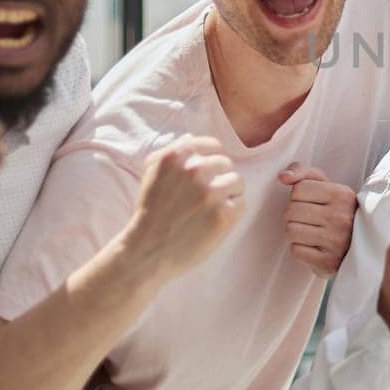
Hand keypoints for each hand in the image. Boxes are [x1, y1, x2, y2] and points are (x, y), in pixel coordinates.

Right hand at [122, 136, 244, 280]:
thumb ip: (170, 154)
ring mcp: (210, 193)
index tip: (209, 172)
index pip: (212, 146)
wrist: (147, 251)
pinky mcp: (223, 214)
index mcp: (175, 157)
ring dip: (229, 195)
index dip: (213, 159)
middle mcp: (194, 171)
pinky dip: (232, 213)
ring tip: (212, 209)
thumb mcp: (152, 175)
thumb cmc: (151, 213)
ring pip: (238, 182)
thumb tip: (190, 138)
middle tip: (207, 197)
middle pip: (227, 164)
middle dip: (220, 178)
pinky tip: (215, 221)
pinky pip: (241, 204)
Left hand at [279, 162, 357, 277]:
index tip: (312, 203)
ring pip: (290, 231)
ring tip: (310, 232)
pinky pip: (296, 251)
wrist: (358, 246)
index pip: (298, 189)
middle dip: (295, 215)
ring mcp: (337, 242)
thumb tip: (282, 177)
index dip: (299, 196)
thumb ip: (303, 172)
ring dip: (295, 232)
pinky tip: (314, 247)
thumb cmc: (335, 211)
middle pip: (291, 211)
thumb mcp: (325, 185)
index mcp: (343, 195)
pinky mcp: (328, 262)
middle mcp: (342, 217)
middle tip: (310, 219)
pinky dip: (300, 249)